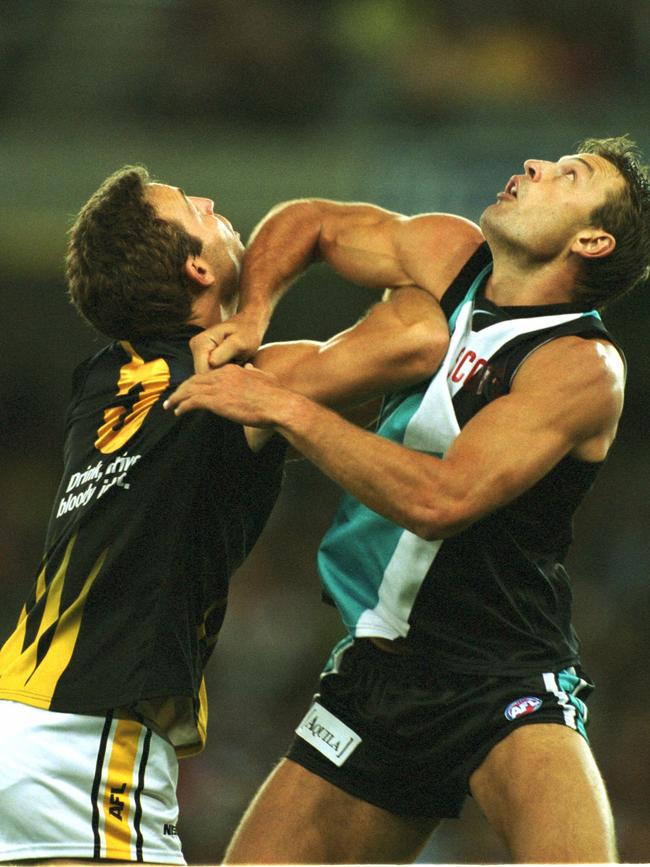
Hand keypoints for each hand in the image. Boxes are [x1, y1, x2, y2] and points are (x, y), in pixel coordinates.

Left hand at [164, 363, 289, 426]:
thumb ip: (254, 372)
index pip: (207, 375)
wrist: (278, 405)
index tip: (190, 391)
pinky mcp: (216, 401)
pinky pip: (192, 402)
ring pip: (189, 390)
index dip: (196, 383)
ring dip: (177, 398)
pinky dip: (182, 406)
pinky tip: (177, 412)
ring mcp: (218, 388)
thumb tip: (250, 367)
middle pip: (194, 381)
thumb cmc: (275, 395)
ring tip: (169, 406)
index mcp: (232, 370)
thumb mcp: (264, 377)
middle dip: (182, 389)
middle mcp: (222, 375)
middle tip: (173, 398)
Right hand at [190, 312, 267, 372]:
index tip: (234, 376)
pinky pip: (211, 372)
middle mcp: (196, 347)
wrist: (248, 325)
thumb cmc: (247, 332)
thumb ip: (226, 352)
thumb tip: (211, 362)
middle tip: (237, 372)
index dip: (218, 378)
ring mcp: (199, 353)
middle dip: (220, 377)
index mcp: (201, 342)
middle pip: (203, 375)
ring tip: (236, 368)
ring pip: (207, 375)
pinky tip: (232, 368)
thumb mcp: (240, 342)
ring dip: (221, 376)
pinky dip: (222, 373)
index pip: (202, 371)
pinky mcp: (204, 357)